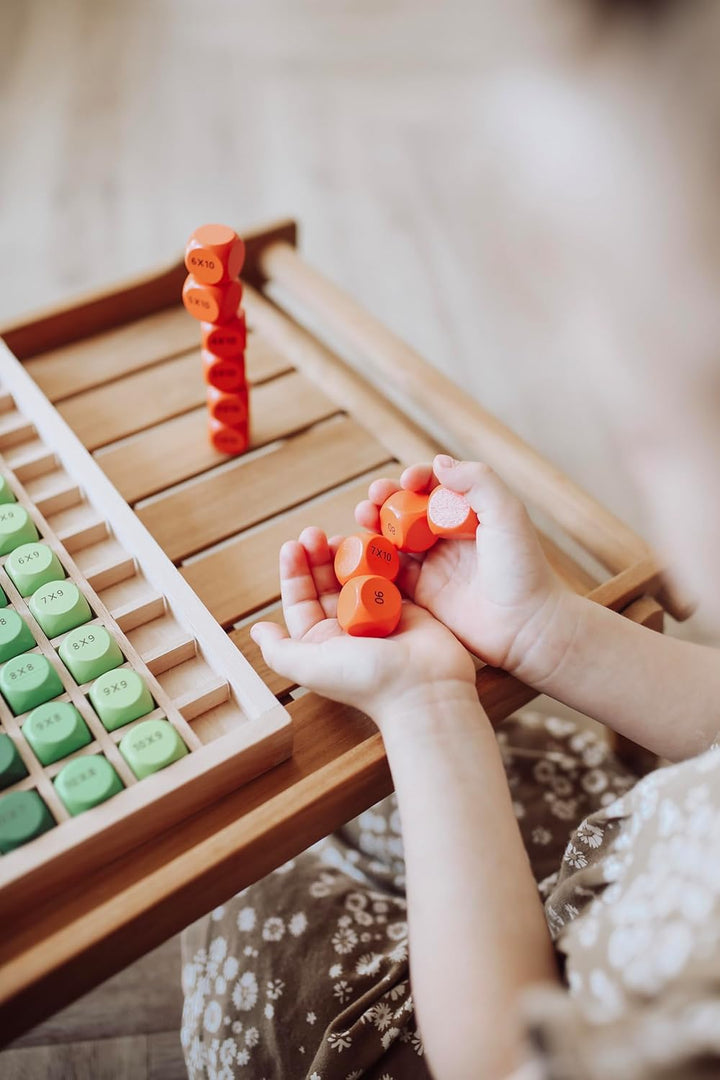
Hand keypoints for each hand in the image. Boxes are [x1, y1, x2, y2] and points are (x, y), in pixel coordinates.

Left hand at [250, 527, 476, 731]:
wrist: (424, 687)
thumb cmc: (366, 679)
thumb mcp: (311, 667)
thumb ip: (280, 650)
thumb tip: (257, 630)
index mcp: (321, 642)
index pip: (301, 600)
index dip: (294, 572)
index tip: (293, 546)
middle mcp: (346, 629)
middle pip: (327, 584)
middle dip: (318, 557)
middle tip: (315, 533)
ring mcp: (376, 616)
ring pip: (356, 577)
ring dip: (347, 555)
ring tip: (341, 536)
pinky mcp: (404, 606)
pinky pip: (387, 576)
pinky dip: (378, 559)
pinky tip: (371, 542)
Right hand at [355, 455, 569, 678]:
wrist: (527, 627)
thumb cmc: (523, 569)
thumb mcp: (507, 515)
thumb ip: (479, 482)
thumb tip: (439, 461)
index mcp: (469, 513)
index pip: (435, 485)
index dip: (416, 478)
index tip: (407, 481)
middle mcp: (448, 536)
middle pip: (407, 509)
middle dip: (386, 499)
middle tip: (372, 498)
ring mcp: (433, 564)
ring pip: (393, 538)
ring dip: (374, 525)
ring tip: (363, 516)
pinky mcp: (422, 593)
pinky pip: (390, 573)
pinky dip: (373, 561)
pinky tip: (360, 552)